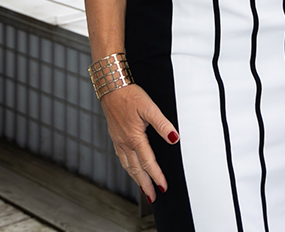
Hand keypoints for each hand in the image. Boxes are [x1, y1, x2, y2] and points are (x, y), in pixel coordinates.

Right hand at [100, 83, 177, 203]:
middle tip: (153, 197)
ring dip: (136, 179)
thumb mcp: (150, 108)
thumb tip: (174, 138)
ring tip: (143, 188)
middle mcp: (125, 143)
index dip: (157, 176)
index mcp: (134, 138)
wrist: (111, 87)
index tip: (163, 187)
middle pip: (136, 169)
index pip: (148, 162)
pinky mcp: (115, 137)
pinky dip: (128, 168)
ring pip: (128, 166)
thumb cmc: (130, 95)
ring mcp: (118, 141)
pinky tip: (131, 169)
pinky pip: (122, 158)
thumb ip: (163, 124)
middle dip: (145, 185)